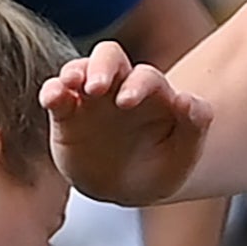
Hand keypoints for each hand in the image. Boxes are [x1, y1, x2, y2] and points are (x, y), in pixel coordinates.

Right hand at [43, 41, 211, 205]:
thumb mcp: (183, 155)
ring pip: (79, 69)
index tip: (127, 102)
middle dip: (103, 67)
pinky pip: (56, 93)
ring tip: (71, 84)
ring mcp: (91, 98)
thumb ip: (194, 126)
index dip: (138, 83)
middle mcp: (120, 87)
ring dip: (75, 72)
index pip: (146, 76)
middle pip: (109, 57)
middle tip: (97, 88)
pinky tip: (52, 98)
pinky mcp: (67, 114)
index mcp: (153, 93)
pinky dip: (52, 91)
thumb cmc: (161, 167)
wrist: (128, 188)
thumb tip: (189, 100)